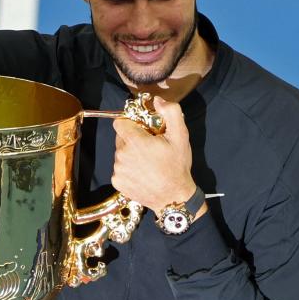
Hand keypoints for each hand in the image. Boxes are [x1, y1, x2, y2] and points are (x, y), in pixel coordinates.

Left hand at [111, 96, 200, 215]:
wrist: (174, 198)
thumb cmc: (177, 166)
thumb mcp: (181, 136)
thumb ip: (171, 112)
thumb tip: (157, 100)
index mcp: (134, 141)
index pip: (120, 122)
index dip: (131, 123)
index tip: (143, 129)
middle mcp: (121, 155)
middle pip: (121, 138)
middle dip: (133, 139)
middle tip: (150, 147)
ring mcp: (118, 170)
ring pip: (120, 154)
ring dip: (131, 155)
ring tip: (148, 163)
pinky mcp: (117, 182)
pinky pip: (119, 169)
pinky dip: (128, 169)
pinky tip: (143, 174)